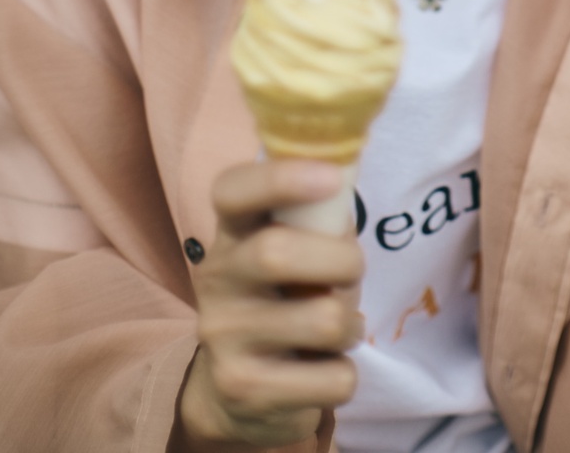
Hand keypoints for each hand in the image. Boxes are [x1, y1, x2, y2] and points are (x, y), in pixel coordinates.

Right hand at [174, 160, 363, 449]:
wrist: (233, 393)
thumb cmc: (280, 299)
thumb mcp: (284, 251)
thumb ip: (312, 219)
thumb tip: (346, 184)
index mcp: (231, 234)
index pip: (232, 191)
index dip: (279, 178)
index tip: (330, 178)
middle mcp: (218, 280)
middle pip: (278, 253)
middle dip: (343, 261)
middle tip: (351, 273)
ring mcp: (225, 338)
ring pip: (324, 320)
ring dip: (351, 325)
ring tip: (337, 329)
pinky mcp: (246, 390)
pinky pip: (334, 378)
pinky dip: (344, 375)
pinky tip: (321, 370)